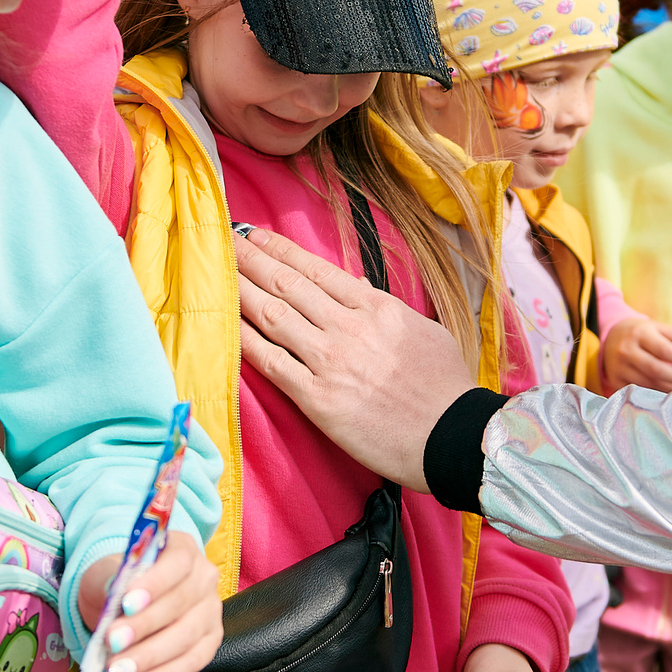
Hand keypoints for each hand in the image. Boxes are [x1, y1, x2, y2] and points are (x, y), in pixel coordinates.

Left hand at [73, 529, 222, 671]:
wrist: (127, 601)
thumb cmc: (119, 583)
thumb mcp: (105, 572)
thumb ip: (108, 579)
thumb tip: (113, 591)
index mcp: (182, 549)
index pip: (177, 563)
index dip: (154, 584)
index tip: (126, 603)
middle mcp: (204, 577)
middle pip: (180, 603)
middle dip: (143, 626)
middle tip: (112, 642)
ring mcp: (211, 610)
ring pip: (187, 637)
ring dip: (150, 656)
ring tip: (117, 669)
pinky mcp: (211, 639)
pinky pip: (194, 661)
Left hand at [233, 225, 471, 492]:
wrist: (455, 436)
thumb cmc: (446, 387)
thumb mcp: (424, 331)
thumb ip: (385, 309)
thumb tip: (359, 289)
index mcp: (376, 307)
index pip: (316, 269)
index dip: (280, 248)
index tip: (254, 234)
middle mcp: (349, 327)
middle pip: (287, 283)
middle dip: (250, 258)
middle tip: (221, 240)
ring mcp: (331, 361)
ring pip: (273, 315)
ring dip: (240, 290)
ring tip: (216, 271)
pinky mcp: (318, 398)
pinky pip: (272, 363)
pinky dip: (245, 340)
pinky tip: (225, 324)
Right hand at [599, 316, 671, 393]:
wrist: (610, 337)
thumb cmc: (641, 332)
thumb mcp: (659, 329)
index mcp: (639, 334)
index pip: (665, 350)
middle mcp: (626, 351)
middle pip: (657, 370)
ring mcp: (619, 368)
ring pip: (649, 384)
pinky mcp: (615, 381)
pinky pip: (640, 392)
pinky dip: (658, 395)